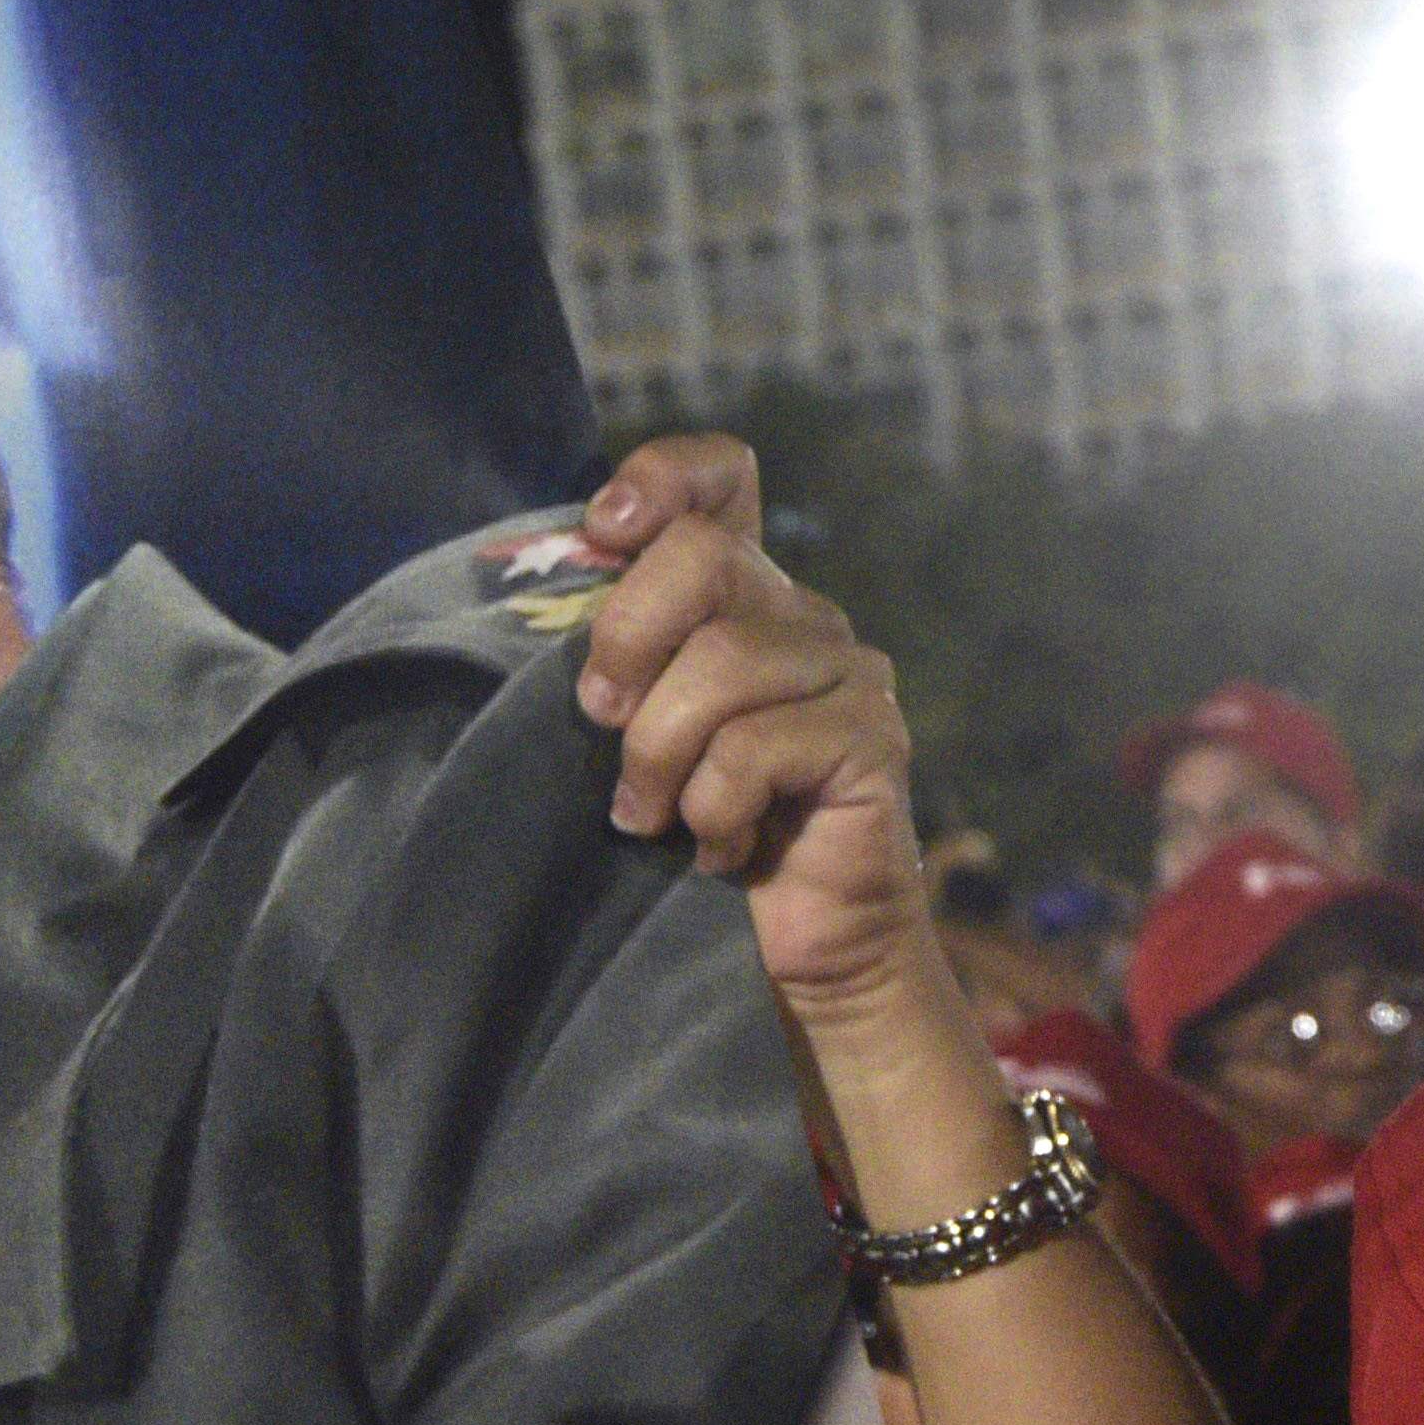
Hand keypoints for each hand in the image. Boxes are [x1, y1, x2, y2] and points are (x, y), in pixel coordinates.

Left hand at [567, 433, 931, 1032]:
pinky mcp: (872, 738)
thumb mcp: (641, 731)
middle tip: (600, 721)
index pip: (723, 477)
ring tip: (651, 819)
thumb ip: (619, 662)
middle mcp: (801, 615)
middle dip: (625, 640)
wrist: (803, 947)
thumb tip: (552, 595)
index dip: (661, 477)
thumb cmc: (699, 835)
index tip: (602, 529)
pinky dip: (712, 809)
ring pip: (721, 662)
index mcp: (742, 596)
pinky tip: (719, 849)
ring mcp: (847, 671)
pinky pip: (756, 747)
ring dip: (658, 755)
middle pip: (701, 559)